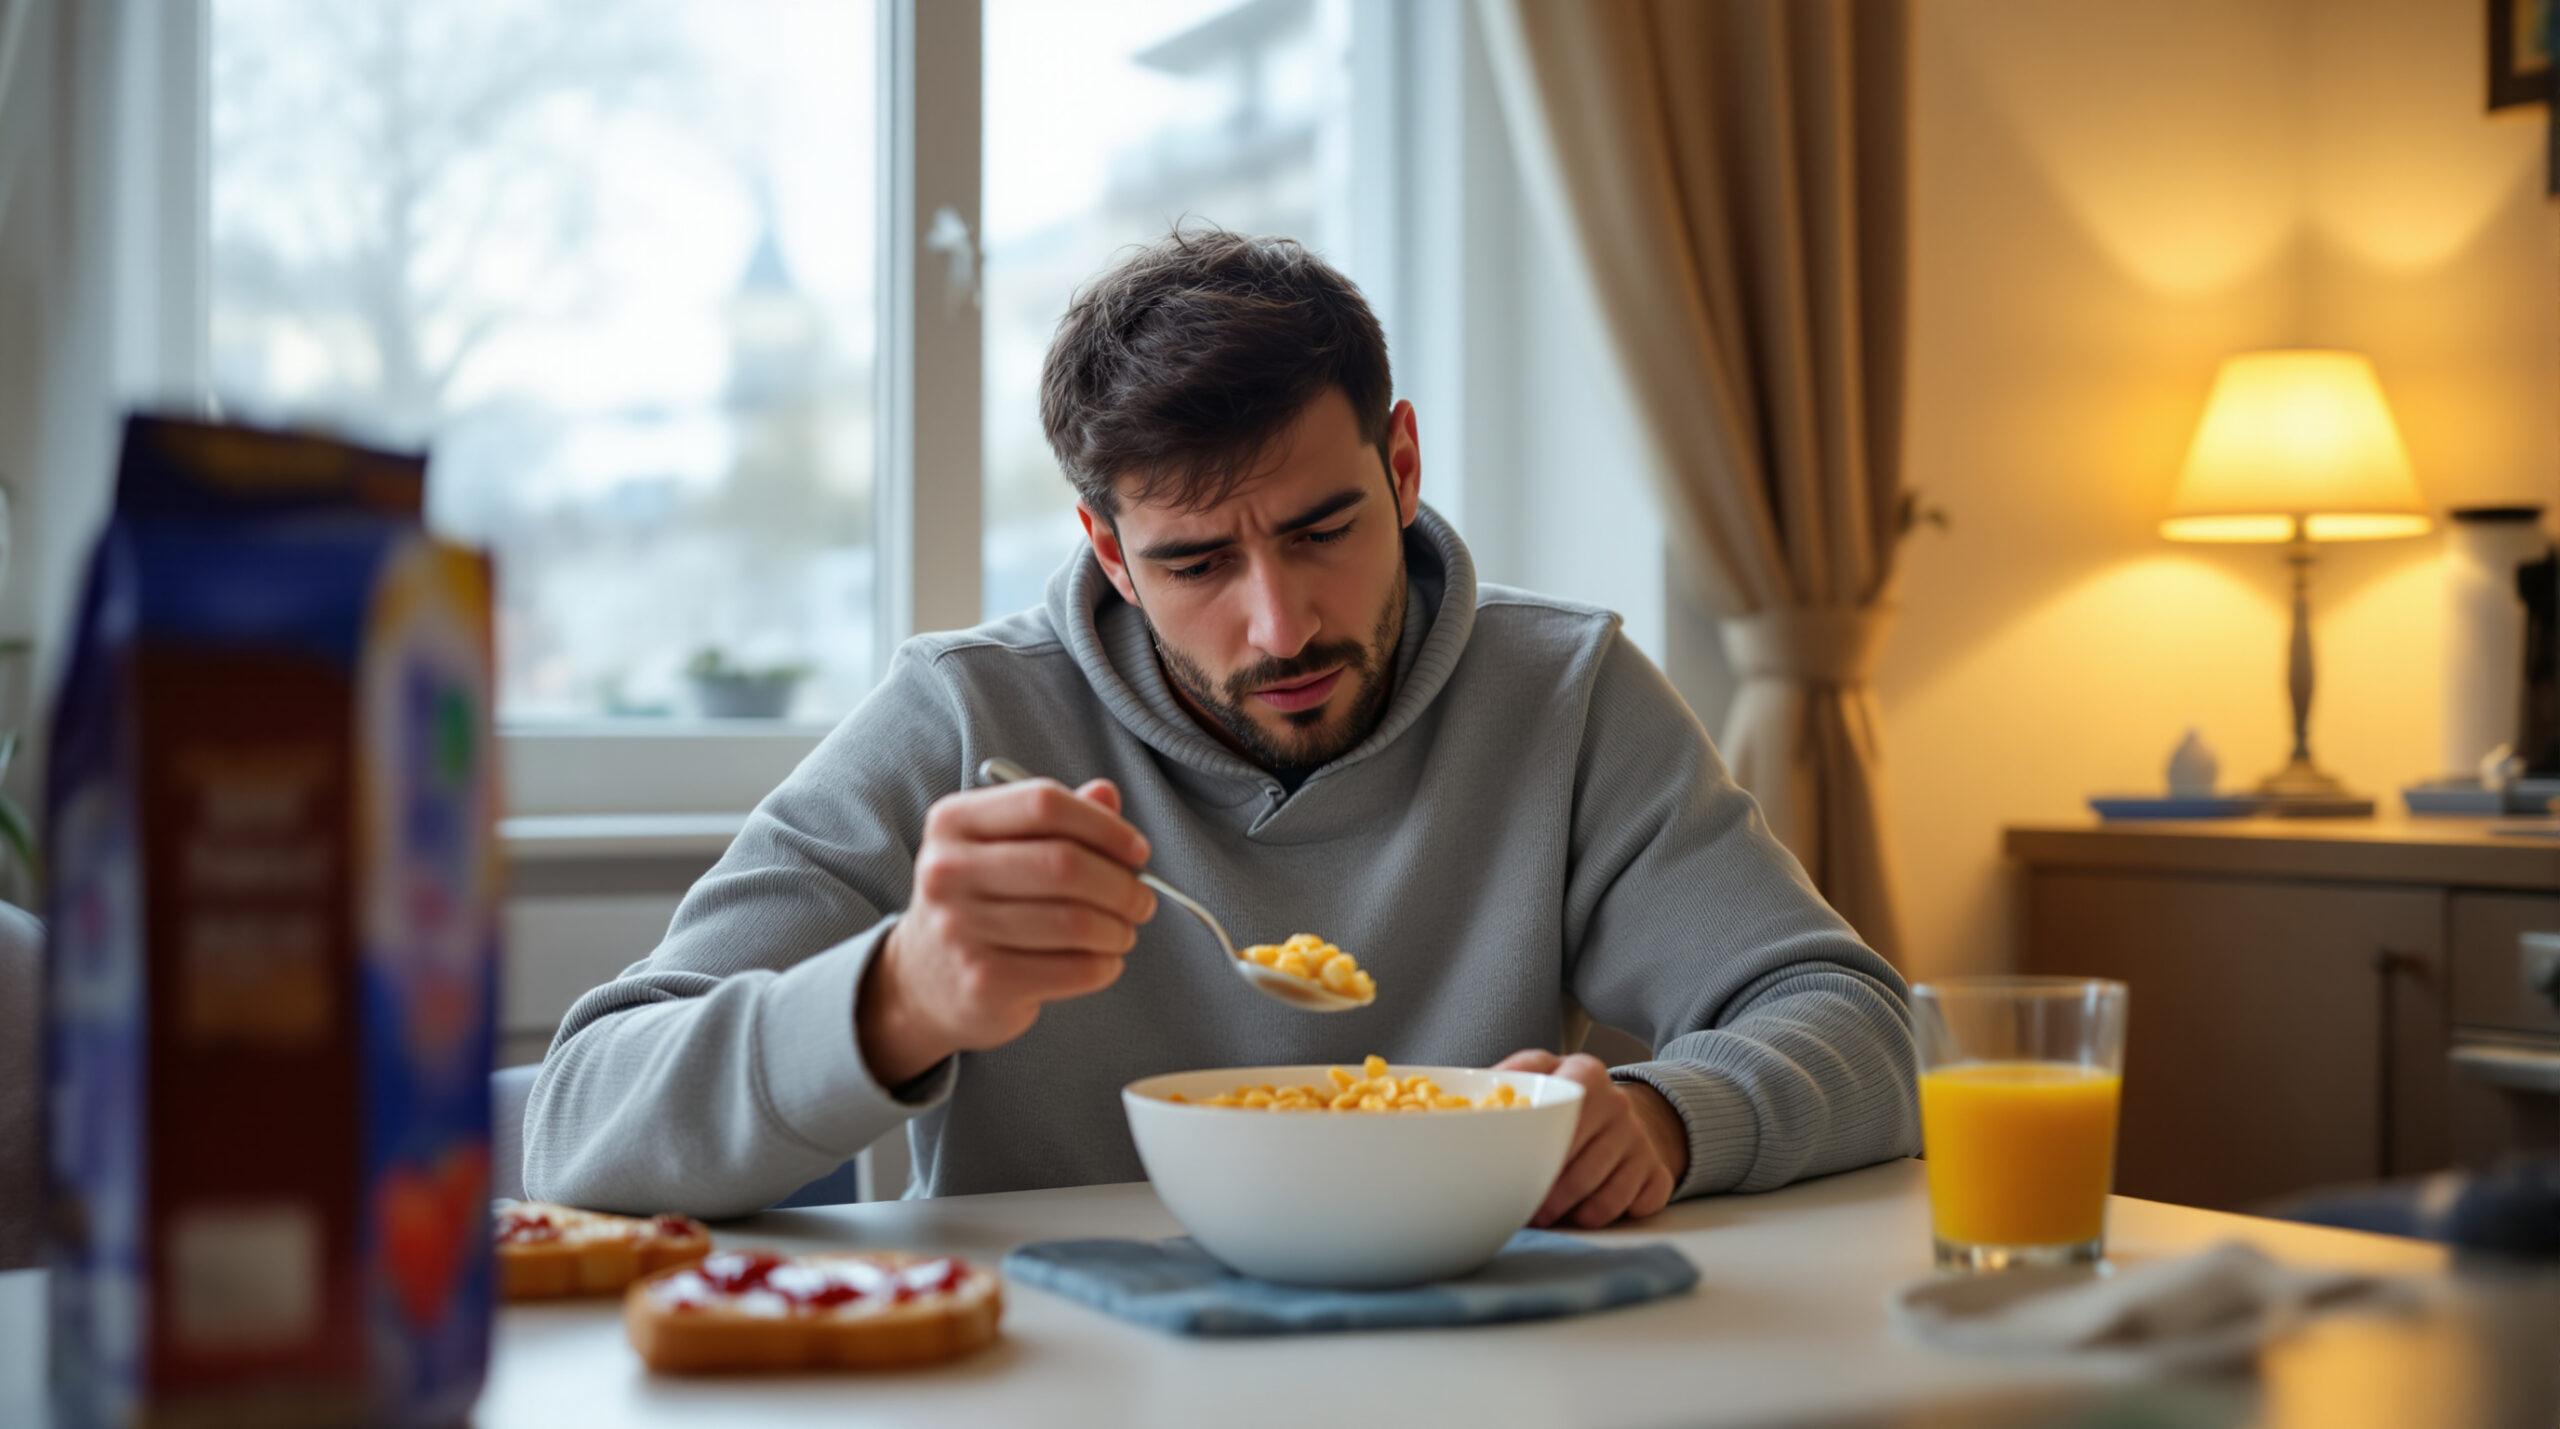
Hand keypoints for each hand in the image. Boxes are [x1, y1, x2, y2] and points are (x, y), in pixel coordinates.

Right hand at [859, 777, 1156, 1085]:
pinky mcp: (982, 981)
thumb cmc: (980, 902)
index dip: (1104, 825)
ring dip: (1119, 928)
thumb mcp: (1003, 847)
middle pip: (1064, 864)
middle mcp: (947, 871)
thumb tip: (1108, 795)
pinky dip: (1105, 965)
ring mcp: (960, 929)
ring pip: (1074, 921)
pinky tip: (1105, 961)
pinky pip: (1072, 969)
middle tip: (1142, 899)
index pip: (1044, 803)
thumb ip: (1056, 818)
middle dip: (1122, 884)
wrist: (925, 981)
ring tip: (1124, 931)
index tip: (1137, 850)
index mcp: (953, 822)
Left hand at [1494, 1051, 1686, 1227]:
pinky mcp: (1657, 1170)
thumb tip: (1451, 1108)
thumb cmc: (1564, 1105)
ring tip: (1544, 1216)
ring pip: (1605, 1194)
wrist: (1619, 1115)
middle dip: (1548, 1194)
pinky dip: (1607, 1217)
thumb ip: (1504, 1083)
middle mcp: (1618, 1103)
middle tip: (1523, 1209)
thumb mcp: (1537, 1077)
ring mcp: (1640, 1139)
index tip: (1513, 1169)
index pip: (1561, 1111)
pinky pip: (1635, 1206)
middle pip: (1580, 1164)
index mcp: (1585, 1073)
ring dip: (1571, 1214)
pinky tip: (1584, 1213)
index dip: (1536, 1149)